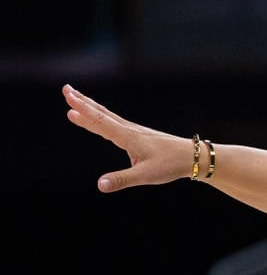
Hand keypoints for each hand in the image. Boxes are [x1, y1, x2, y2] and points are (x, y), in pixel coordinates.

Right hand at [63, 84, 191, 190]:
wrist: (192, 156)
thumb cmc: (171, 165)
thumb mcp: (146, 175)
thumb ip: (122, 179)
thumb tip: (100, 185)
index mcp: (129, 137)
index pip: (102, 124)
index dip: (85, 116)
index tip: (68, 107)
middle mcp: (130, 130)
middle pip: (102, 114)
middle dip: (83, 102)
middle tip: (65, 89)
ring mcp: (135, 131)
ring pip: (108, 115)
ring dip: (91, 106)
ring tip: (76, 97)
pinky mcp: (139, 135)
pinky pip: (115, 122)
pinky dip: (102, 115)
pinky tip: (100, 117)